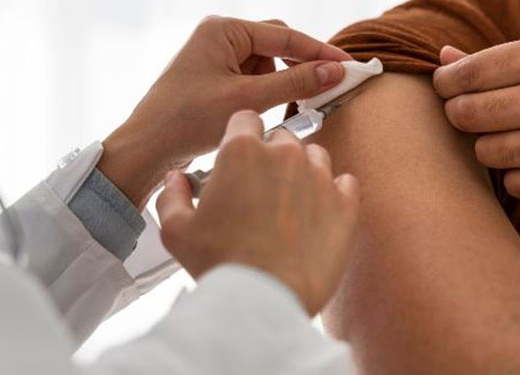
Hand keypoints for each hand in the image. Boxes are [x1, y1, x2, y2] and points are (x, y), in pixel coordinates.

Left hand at [100, 17, 351, 206]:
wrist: (146, 149)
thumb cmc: (186, 120)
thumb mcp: (248, 101)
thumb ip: (295, 83)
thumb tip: (335, 70)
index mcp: (224, 30)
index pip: (286, 35)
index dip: (321, 52)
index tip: (350, 66)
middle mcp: (220, 37)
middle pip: (278, 46)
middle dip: (300, 69)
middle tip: (327, 90)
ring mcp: (217, 58)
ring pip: (268, 66)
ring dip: (281, 86)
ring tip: (286, 111)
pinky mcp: (216, 79)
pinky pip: (254, 80)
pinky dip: (267, 96)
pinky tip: (266, 115)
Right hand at [155, 110, 360, 314]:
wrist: (265, 300)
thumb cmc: (219, 264)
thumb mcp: (176, 230)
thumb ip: (173, 195)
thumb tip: (177, 179)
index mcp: (242, 151)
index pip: (245, 119)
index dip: (240, 136)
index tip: (238, 157)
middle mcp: (285, 155)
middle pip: (282, 137)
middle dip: (271, 155)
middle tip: (261, 187)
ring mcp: (320, 177)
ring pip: (315, 155)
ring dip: (303, 170)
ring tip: (291, 200)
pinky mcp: (345, 204)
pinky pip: (346, 182)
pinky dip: (335, 192)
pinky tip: (320, 210)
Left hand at [433, 35, 519, 203]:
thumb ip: (501, 60)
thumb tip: (443, 58)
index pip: (469, 73)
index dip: (447, 83)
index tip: (447, 89)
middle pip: (468, 115)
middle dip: (461, 117)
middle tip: (473, 117)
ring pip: (487, 153)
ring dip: (494, 148)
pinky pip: (514, 184)